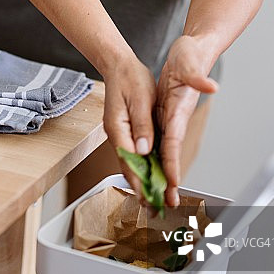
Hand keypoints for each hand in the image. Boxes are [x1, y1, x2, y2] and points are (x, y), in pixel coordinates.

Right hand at [103, 53, 156, 198]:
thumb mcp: (140, 99)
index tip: (150, 196)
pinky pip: (135, 156)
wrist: (119, 66)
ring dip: (143, 182)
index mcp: (118, 129)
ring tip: (155, 199)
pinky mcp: (128, 133)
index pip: (129, 161)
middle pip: (129, 168)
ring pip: (132, 164)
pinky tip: (152, 177)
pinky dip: (143, 168)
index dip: (140, 180)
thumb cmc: (129, 78)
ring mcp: (121, 136)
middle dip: (142, 189)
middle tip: (155, 207)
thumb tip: (144, 150)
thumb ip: (142, 126)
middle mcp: (118, 136)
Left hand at [155, 36, 218, 206]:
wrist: (193, 50)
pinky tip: (146, 169)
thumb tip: (211, 86)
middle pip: (169, 154)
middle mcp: (175, 119)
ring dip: (159, 173)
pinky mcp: (164, 116)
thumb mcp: (190, 62)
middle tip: (166, 202)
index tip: (171, 183)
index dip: (172, 163)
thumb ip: (197, 76)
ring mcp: (169, 119)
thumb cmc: (192, 56)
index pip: (174, 142)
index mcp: (179, 111)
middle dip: (168, 179)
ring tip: (155, 195)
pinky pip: (157, 141)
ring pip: (162, 152)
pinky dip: (152, 157)